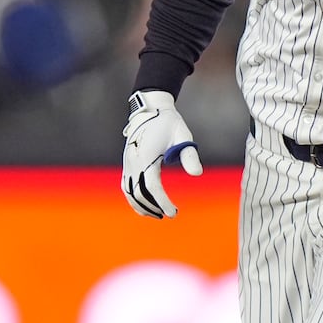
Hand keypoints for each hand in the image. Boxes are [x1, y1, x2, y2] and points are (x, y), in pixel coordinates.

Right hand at [120, 89, 201, 218]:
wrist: (150, 108)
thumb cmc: (169, 122)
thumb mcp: (183, 136)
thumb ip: (189, 155)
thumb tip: (197, 173)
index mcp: (146, 156)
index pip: (151, 186)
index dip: (162, 202)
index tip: (173, 213)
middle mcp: (133, 161)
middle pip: (138, 193)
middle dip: (152, 207)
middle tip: (169, 214)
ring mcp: (128, 163)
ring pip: (129, 192)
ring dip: (141, 206)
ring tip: (157, 214)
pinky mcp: (127, 163)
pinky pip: (126, 185)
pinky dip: (133, 198)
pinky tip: (144, 205)